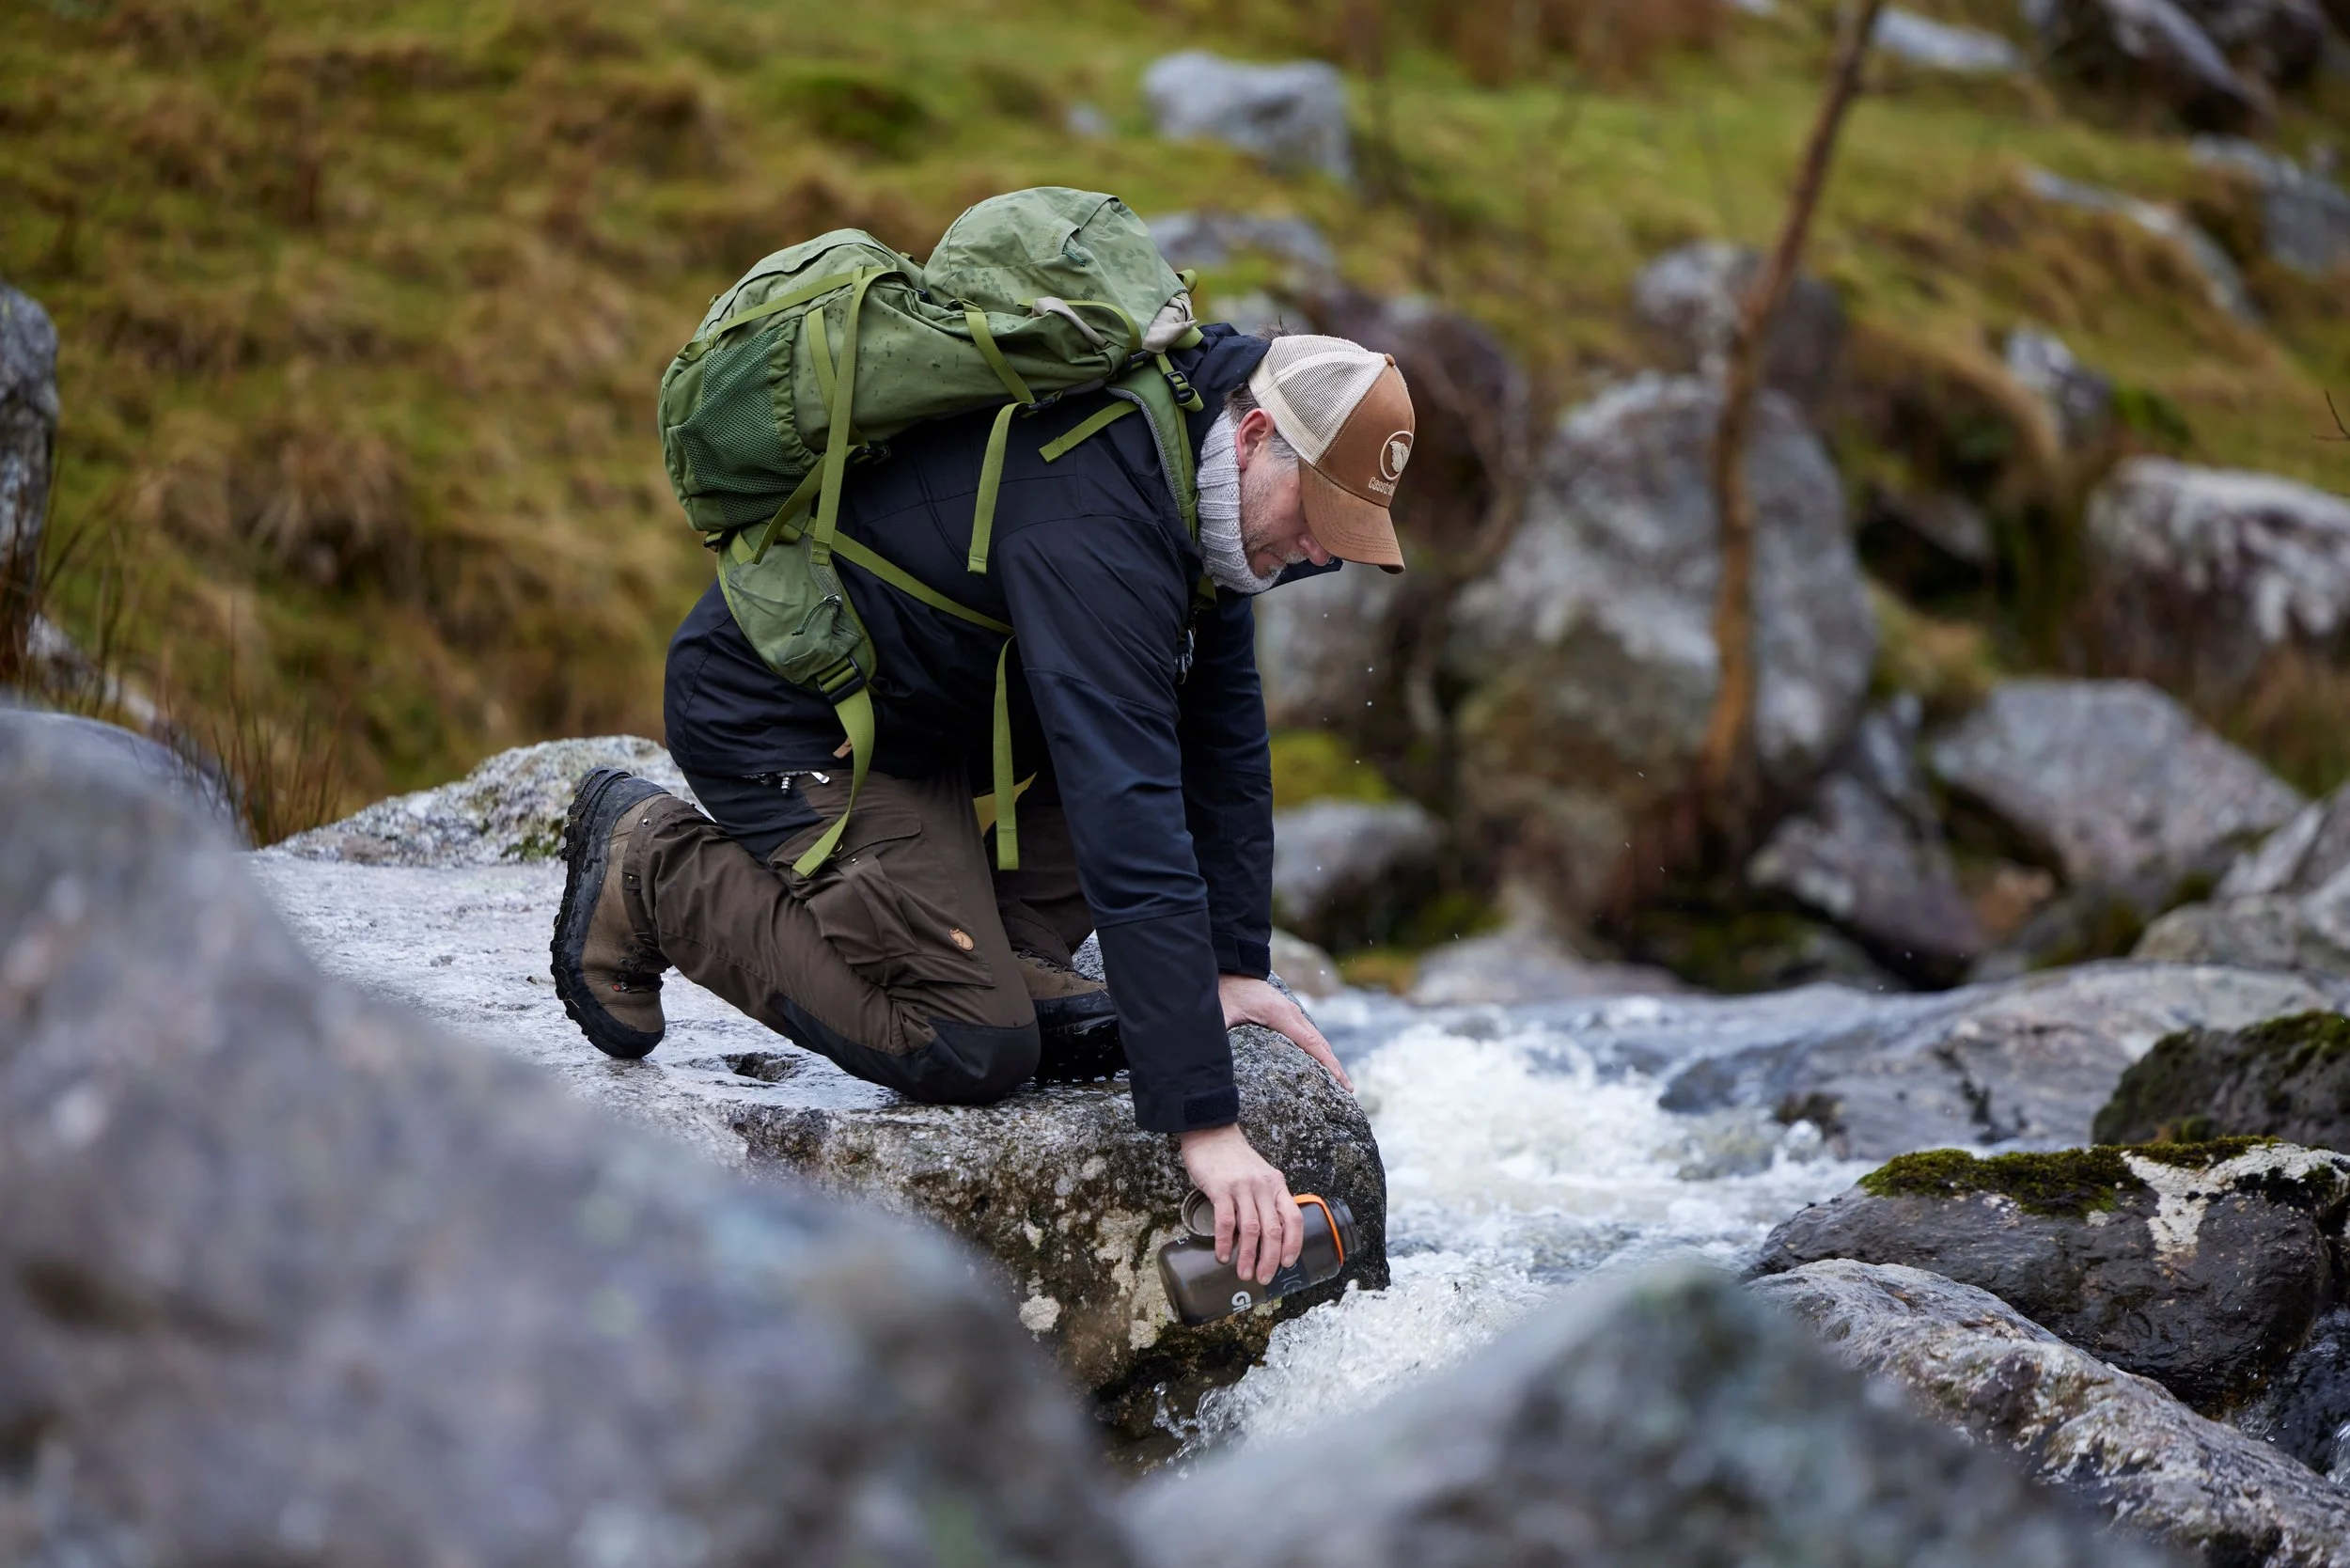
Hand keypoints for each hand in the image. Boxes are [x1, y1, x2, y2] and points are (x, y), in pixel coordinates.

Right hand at [1178, 1123, 1302, 1285]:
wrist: (1211, 1132)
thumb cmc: (1234, 1159)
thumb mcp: (1259, 1175)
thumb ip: (1265, 1198)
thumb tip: (1266, 1234)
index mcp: (1276, 1185)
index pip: (1293, 1218)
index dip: (1293, 1243)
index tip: (1288, 1263)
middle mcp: (1263, 1187)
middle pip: (1273, 1229)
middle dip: (1270, 1259)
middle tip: (1263, 1278)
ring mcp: (1242, 1187)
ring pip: (1251, 1229)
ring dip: (1248, 1255)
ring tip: (1244, 1274)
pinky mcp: (1220, 1188)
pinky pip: (1225, 1220)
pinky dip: (1225, 1241)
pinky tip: (1223, 1256)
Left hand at [1218, 974, 1353, 1093]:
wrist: (1229, 964)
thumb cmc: (1223, 991)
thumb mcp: (1219, 1015)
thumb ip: (1219, 1036)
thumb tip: (1217, 1065)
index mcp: (1278, 1015)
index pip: (1310, 1043)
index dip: (1328, 1064)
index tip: (1342, 1083)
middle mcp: (1291, 1012)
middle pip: (1320, 1043)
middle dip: (1336, 1067)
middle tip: (1349, 1091)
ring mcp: (1291, 1012)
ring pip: (1317, 1038)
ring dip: (1330, 1058)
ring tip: (1340, 1083)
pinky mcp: (1286, 1013)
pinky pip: (1308, 1034)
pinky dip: (1320, 1049)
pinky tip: (1321, 1065)